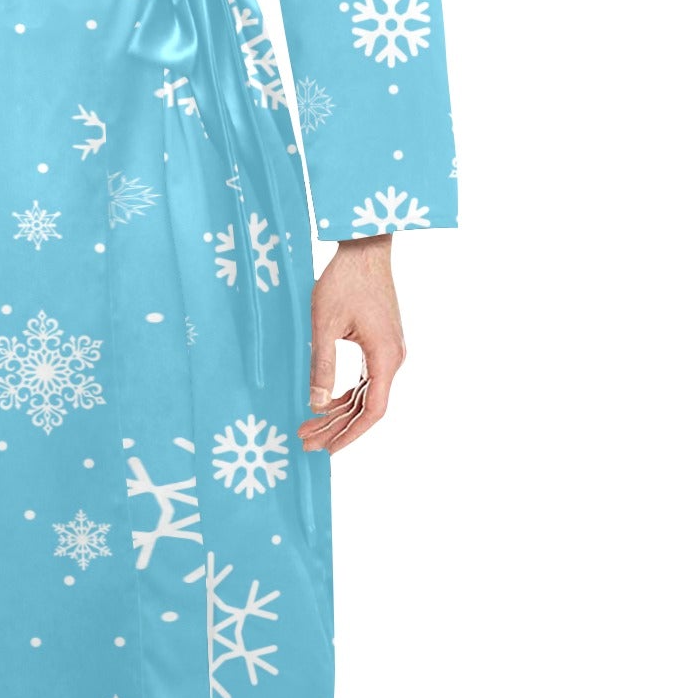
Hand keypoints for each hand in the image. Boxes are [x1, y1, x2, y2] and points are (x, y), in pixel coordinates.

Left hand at [299, 234, 404, 453]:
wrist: (364, 248)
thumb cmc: (344, 281)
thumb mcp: (325, 324)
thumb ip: (321, 365)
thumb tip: (316, 404)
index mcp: (385, 357)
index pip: (372, 411)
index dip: (350, 434)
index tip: (327, 449)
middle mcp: (393, 358)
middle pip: (366, 407)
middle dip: (336, 427)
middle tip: (305, 442)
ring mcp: (389, 351)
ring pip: (365, 394)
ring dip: (338, 412)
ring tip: (309, 427)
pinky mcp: (381, 343)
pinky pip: (365, 379)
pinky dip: (346, 394)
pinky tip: (326, 403)